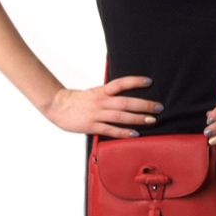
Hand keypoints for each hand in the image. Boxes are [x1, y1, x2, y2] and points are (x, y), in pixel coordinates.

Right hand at [42, 76, 162, 137]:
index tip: (149, 82)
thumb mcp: (94, 92)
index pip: (120, 83)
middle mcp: (101, 101)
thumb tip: (126, 93)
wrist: (57, 106)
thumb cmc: (77, 100)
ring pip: (120, 116)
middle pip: (125, 102)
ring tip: (152, 120)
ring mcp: (96, 114)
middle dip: (144, 105)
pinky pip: (110, 130)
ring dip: (138, 118)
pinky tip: (135, 134)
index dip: (135, 82)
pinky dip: (123, 132)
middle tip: (159, 107)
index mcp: (101, 91)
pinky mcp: (92, 126)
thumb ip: (108, 94)